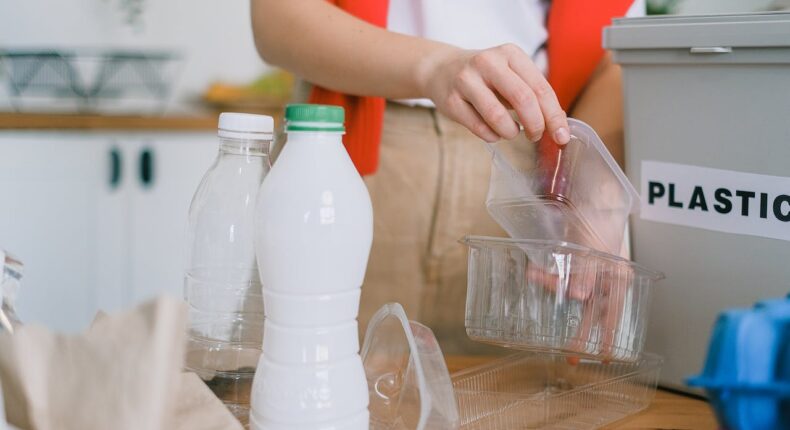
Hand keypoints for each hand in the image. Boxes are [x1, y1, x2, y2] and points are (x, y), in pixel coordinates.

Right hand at [418, 44, 570, 143]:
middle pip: (523, 99)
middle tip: (536, 136)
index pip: (540, 88)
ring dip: (511, 132)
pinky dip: (492, 136)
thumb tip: (559, 124)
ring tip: (512, 132)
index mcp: (510, 54)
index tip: (561, 136)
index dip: (554, 115)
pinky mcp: (451, 100)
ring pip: (497, 116)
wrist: (441, 69)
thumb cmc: (486, 77)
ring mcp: (467, 80)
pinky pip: (478, 127)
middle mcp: (488, 62)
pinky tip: (494, 132)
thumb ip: (534, 94)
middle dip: (536, 125)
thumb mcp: (511, 74)